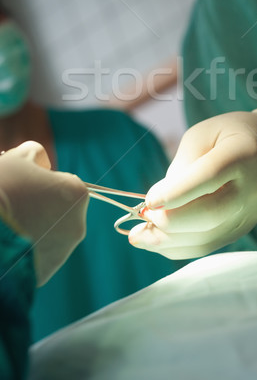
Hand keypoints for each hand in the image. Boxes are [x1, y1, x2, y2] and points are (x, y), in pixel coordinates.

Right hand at [0, 141, 88, 285]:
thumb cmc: (2, 188)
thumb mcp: (17, 157)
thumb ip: (36, 153)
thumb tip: (42, 164)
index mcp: (77, 193)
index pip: (63, 182)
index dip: (41, 181)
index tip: (22, 184)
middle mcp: (78, 225)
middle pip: (58, 210)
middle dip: (39, 207)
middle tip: (13, 204)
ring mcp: (63, 252)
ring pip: (49, 234)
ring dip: (33, 229)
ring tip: (8, 224)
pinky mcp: (45, 274)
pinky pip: (37, 256)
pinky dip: (25, 250)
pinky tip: (8, 242)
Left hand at [129, 101, 256, 258]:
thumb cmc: (230, 135)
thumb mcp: (204, 134)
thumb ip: (183, 164)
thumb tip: (160, 203)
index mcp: (244, 154)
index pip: (210, 176)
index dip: (176, 192)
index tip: (148, 201)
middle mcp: (254, 188)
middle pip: (210, 214)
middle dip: (170, 221)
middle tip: (143, 215)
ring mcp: (252, 213)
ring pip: (207, 237)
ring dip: (167, 241)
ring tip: (139, 236)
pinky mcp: (244, 228)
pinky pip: (209, 245)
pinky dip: (179, 247)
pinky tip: (157, 241)